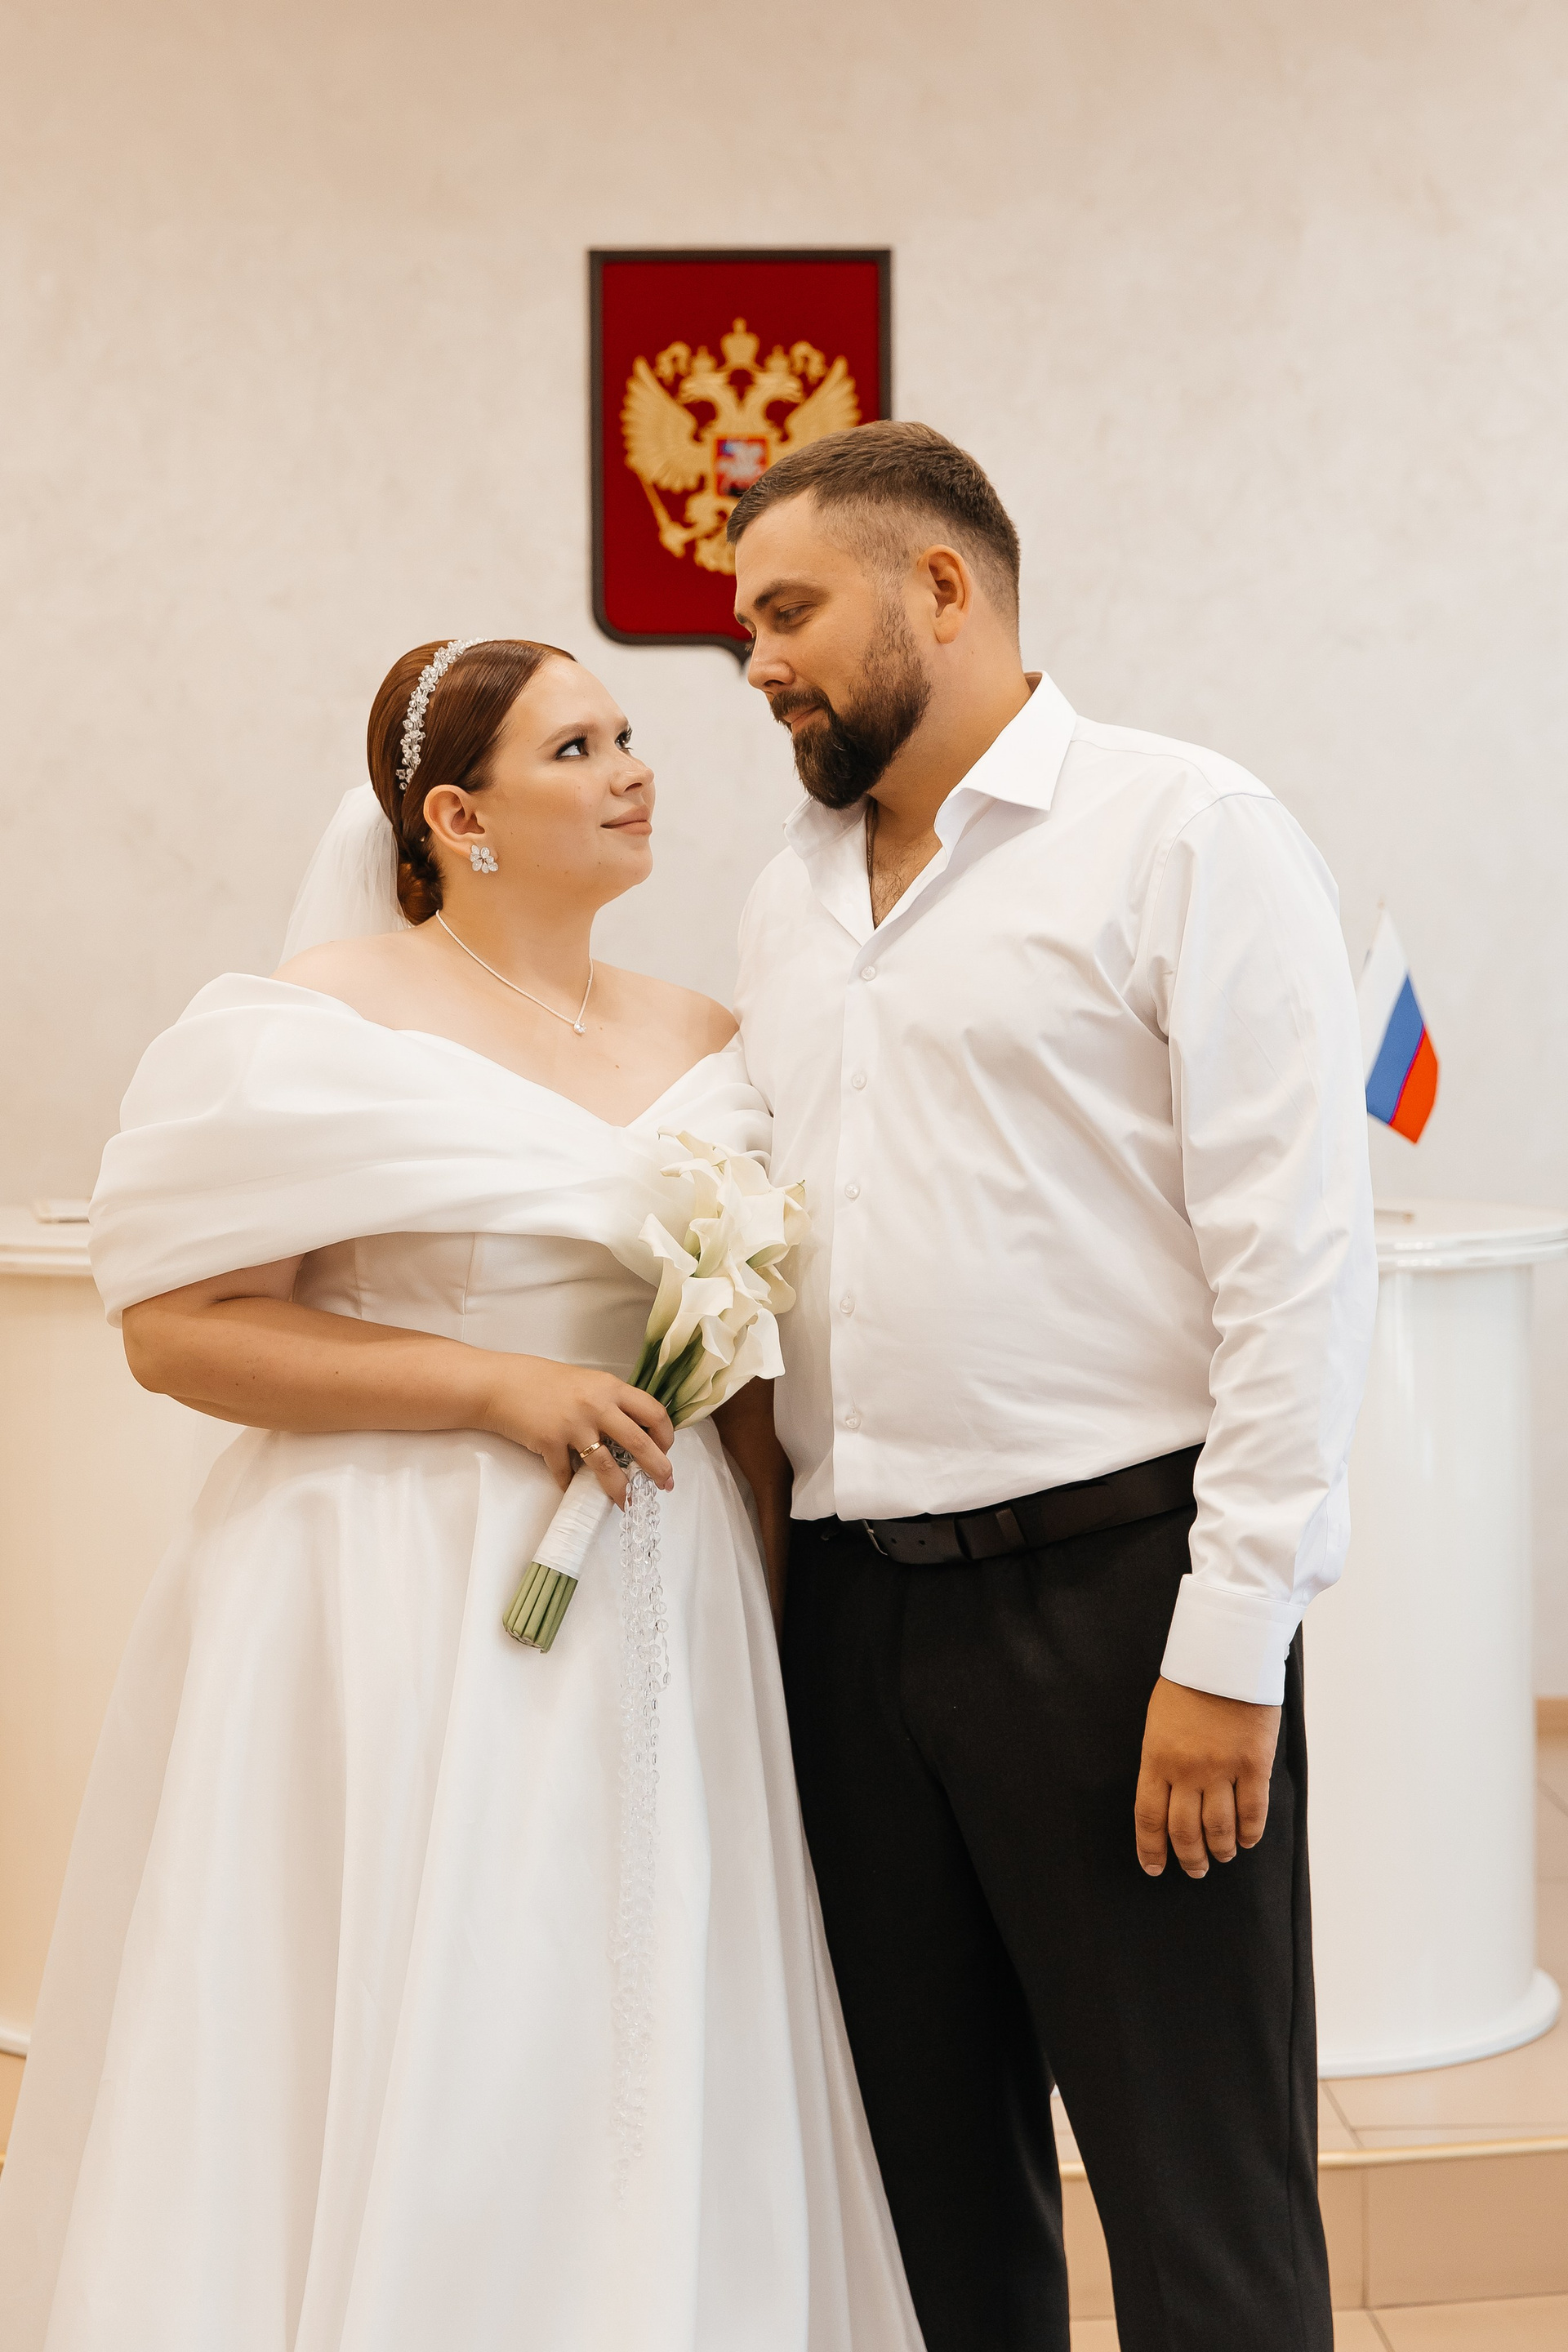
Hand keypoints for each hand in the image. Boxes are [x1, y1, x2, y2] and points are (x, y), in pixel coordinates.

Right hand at [479, 1356, 674, 1506]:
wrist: (502, 1384)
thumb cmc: (543, 1380)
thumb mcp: (586, 1382)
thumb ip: (609, 1401)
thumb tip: (633, 1429)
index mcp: (610, 1387)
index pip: (653, 1412)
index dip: (665, 1435)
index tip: (666, 1449)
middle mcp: (597, 1405)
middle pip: (640, 1442)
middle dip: (657, 1467)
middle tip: (665, 1483)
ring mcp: (573, 1426)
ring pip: (608, 1467)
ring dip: (621, 1489)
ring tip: (628, 1503)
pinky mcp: (550, 1443)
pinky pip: (567, 1474)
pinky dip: (570, 1486)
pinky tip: (572, 1491)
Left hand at [1134, 1676, 1281, 1878]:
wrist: (1224, 1654)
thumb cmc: (1187, 1684)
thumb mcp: (1158, 1722)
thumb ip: (1162, 1761)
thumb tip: (1169, 1798)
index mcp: (1156, 1758)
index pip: (1149, 1817)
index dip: (1151, 1848)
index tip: (1154, 1868)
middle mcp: (1187, 1771)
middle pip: (1185, 1831)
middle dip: (1190, 1858)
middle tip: (1196, 1870)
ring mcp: (1222, 1769)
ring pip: (1220, 1828)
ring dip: (1221, 1850)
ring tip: (1223, 1856)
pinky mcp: (1255, 1765)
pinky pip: (1253, 1812)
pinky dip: (1250, 1832)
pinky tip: (1248, 1840)